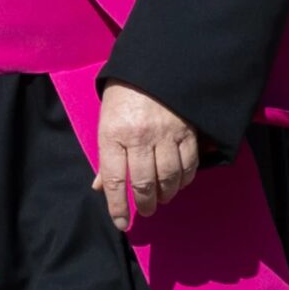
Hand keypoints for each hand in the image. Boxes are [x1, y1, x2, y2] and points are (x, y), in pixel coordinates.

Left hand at [95, 83, 199, 228]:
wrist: (152, 66)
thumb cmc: (124, 96)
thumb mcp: (106, 122)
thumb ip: (105, 156)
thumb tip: (100, 188)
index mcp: (113, 134)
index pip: (113, 180)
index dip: (117, 207)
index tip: (121, 223)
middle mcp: (139, 137)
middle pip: (143, 183)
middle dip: (145, 204)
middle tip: (146, 210)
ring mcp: (166, 134)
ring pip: (168, 178)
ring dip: (165, 194)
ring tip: (162, 198)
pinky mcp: (187, 131)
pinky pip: (189, 165)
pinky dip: (184, 180)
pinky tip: (179, 182)